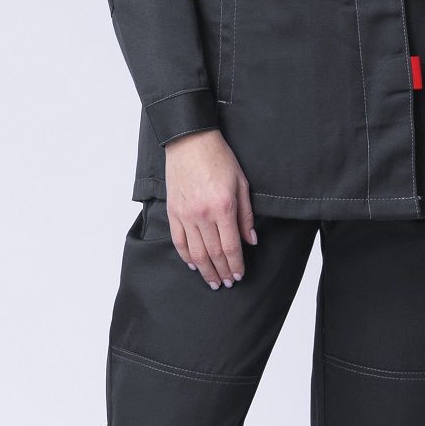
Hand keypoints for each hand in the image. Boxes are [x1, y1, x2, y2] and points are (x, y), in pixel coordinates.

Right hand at [162, 129, 256, 287]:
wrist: (190, 142)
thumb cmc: (218, 158)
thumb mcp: (241, 184)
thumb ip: (246, 215)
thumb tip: (251, 240)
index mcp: (223, 207)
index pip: (231, 246)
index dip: (236, 264)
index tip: (239, 275)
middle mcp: (203, 214)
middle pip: (213, 253)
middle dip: (222, 272)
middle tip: (227, 284)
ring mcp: (185, 214)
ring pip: (195, 252)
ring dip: (205, 270)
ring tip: (212, 281)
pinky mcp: (173, 211)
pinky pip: (179, 241)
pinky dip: (186, 256)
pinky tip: (194, 265)